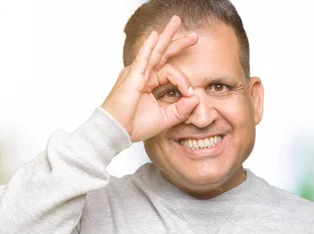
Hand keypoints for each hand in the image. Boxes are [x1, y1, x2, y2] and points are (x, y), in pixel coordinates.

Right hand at [101, 16, 199, 142]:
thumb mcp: (165, 118)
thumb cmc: (135, 125)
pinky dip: (149, 46)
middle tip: (195, 35)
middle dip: (178, 42)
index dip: (184, 81)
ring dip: (167, 37)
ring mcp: (137, 74)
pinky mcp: (133, 77)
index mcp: (149, 83)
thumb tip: (196, 97)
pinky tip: (155, 36)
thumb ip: (181, 109)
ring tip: (177, 22)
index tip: (190, 94)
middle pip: (163, 54)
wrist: (118, 131)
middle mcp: (143, 75)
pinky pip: (143, 58)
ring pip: (155, 51)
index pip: (171, 73)